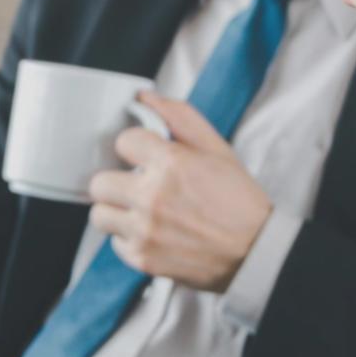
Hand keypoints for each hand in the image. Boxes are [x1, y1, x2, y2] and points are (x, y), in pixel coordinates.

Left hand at [88, 92, 273, 292]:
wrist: (256, 252)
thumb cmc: (238, 200)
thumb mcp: (216, 148)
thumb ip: (179, 117)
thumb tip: (144, 98)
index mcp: (171, 164)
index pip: (123, 142)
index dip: (135, 148)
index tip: (145, 157)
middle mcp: (152, 197)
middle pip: (100, 182)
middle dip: (117, 181)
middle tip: (137, 186)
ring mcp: (144, 230)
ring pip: (99, 214)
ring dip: (116, 211)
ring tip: (140, 212)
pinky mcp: (142, 258)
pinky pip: (113, 243)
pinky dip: (128, 238)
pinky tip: (151, 233)